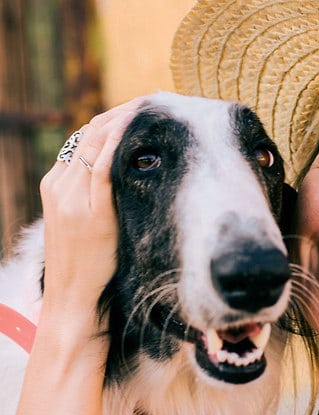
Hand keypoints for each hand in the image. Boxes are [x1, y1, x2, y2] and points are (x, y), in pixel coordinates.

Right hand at [10, 98, 142, 414]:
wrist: (73, 303)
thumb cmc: (90, 268)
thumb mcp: (92, 226)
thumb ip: (104, 199)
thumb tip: (135, 179)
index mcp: (57, 185)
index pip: (85, 138)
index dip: (116, 122)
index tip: (145, 112)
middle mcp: (59, 184)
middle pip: (90, 133)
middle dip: (123, 115)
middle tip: (156, 104)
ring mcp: (69, 195)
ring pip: (96, 142)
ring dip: (126, 123)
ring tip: (156, 110)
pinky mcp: (86, 209)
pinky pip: (103, 165)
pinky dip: (123, 145)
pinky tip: (145, 134)